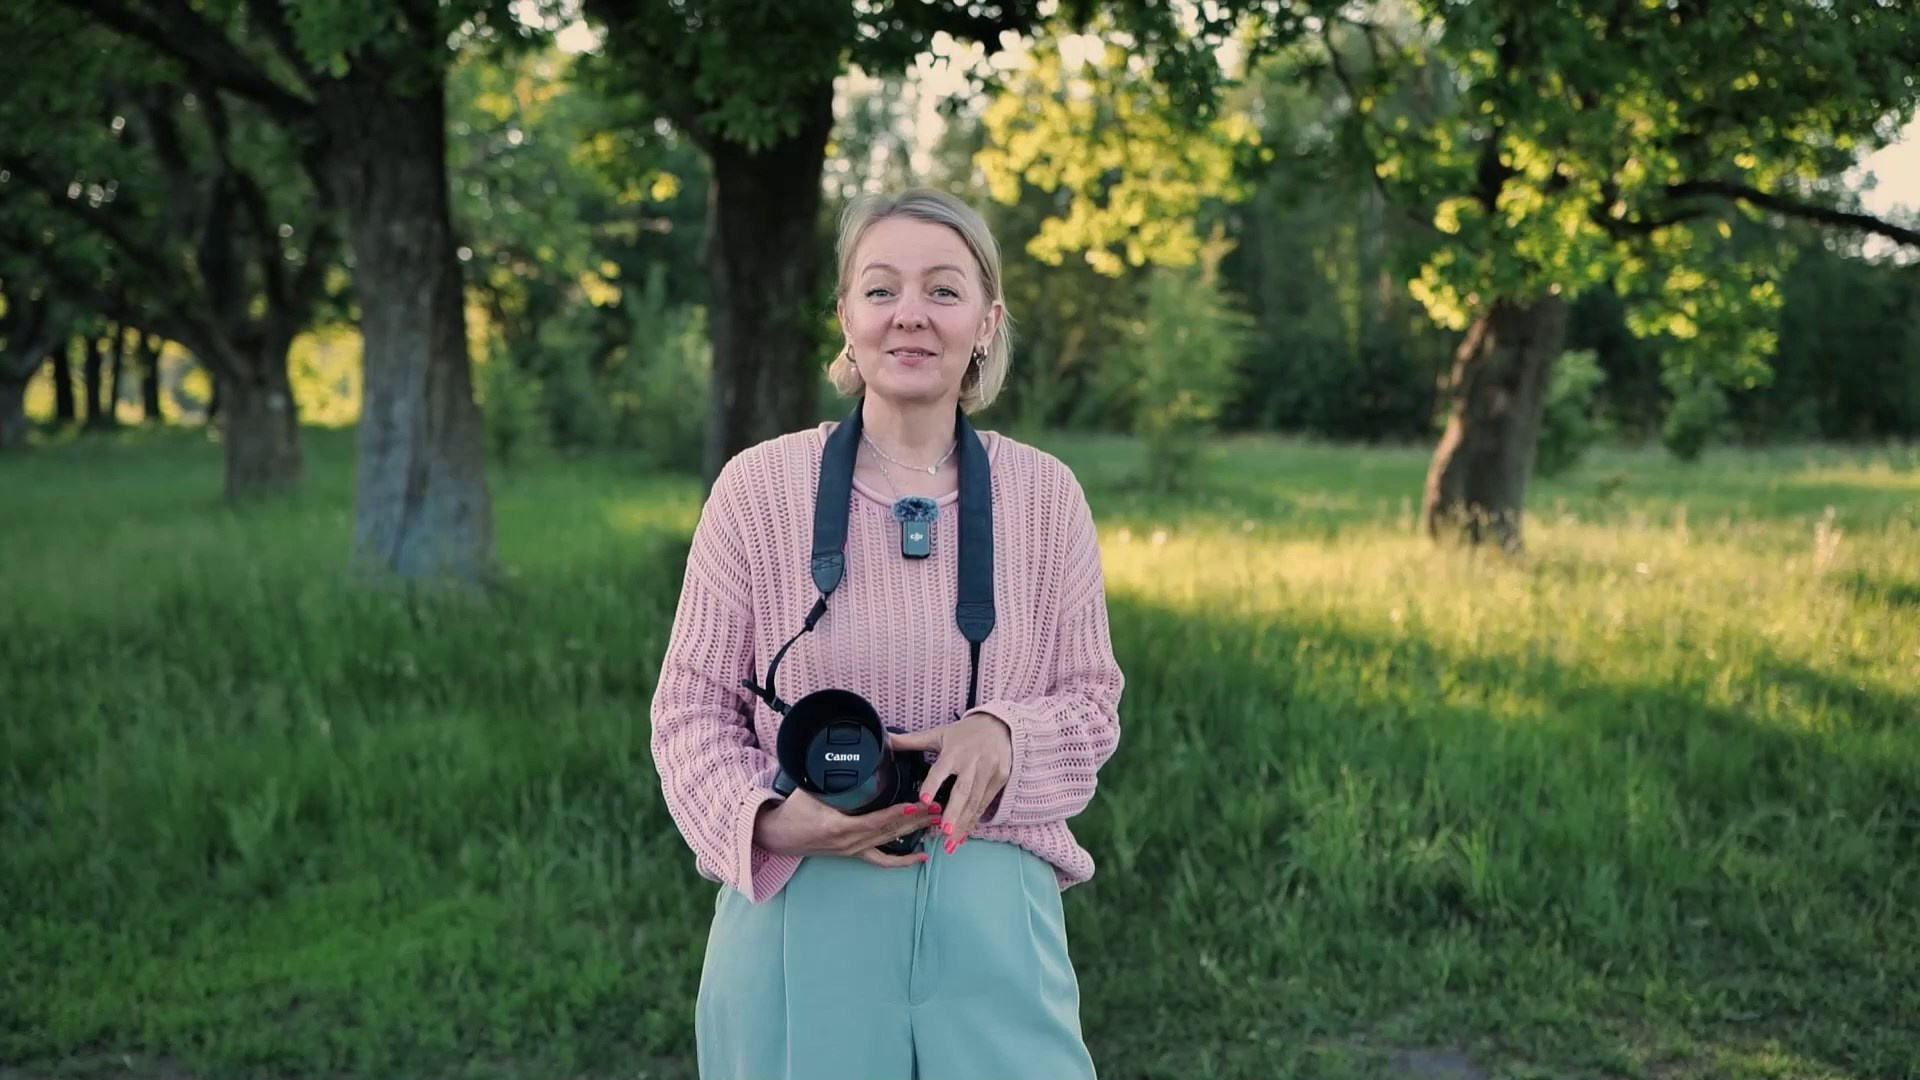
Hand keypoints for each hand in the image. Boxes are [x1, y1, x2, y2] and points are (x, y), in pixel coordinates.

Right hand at [752, 788, 934, 867]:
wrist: (778, 836)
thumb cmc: (792, 811)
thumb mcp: (808, 788)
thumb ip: (825, 772)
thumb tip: (839, 749)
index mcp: (838, 827)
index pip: (875, 820)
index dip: (897, 813)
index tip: (917, 803)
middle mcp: (850, 842)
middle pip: (890, 831)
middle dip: (917, 819)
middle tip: (940, 806)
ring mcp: (854, 850)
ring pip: (891, 843)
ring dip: (915, 832)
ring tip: (937, 821)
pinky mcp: (855, 854)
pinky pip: (882, 860)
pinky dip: (903, 859)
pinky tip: (922, 856)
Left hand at [889, 712, 1011, 854]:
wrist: (1000, 727)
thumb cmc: (964, 733)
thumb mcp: (938, 734)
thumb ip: (912, 741)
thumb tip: (885, 740)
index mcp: (954, 751)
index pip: (941, 769)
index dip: (933, 783)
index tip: (924, 800)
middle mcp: (972, 762)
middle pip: (963, 790)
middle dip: (953, 812)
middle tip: (943, 831)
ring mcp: (988, 772)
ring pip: (974, 802)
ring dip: (963, 824)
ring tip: (950, 843)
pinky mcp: (999, 780)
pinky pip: (984, 804)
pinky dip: (974, 821)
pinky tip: (963, 836)